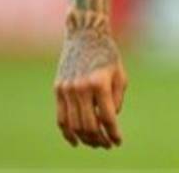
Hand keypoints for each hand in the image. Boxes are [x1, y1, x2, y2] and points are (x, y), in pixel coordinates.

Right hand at [54, 23, 127, 148]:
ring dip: (85, 139)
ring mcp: (67, 89)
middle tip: (107, 145)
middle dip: (100, 139)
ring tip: (95, 143)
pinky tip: (76, 141)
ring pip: (74, 125)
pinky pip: (61, 118)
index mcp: (100, 82)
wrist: (84, 34)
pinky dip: (68, 132)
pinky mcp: (58, 89)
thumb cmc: (107, 54)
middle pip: (89, 125)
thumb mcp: (119, 74)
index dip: (113, 133)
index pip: (107, 117)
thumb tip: (109, 120)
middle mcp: (81, 87)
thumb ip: (116, 99)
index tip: (118, 142)